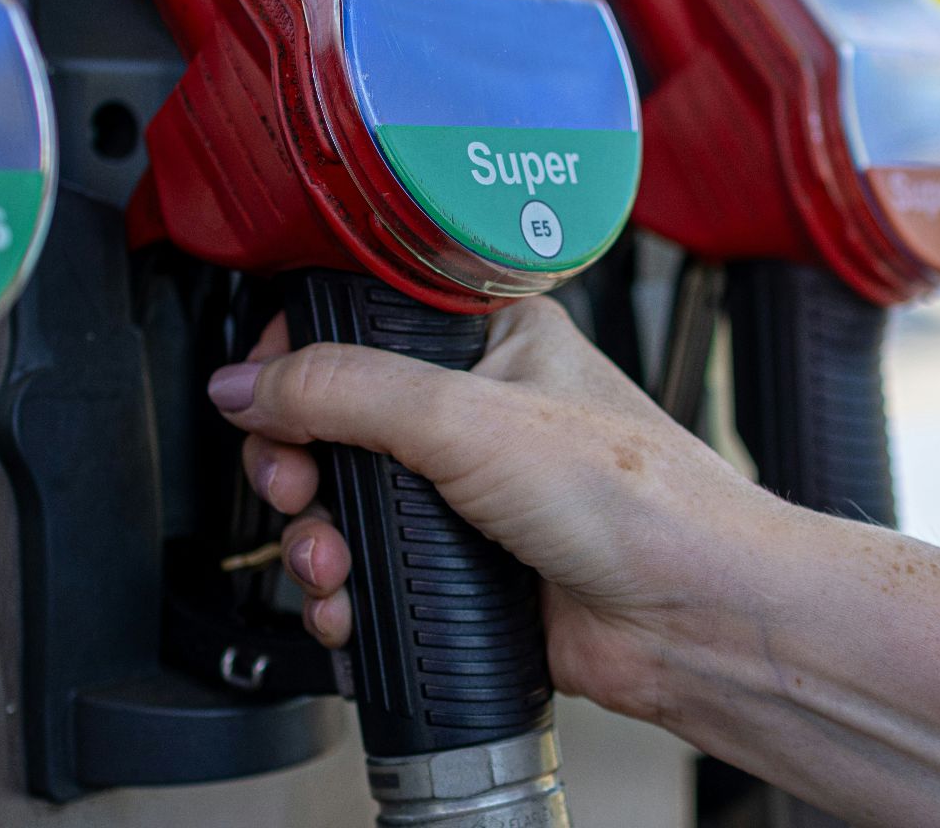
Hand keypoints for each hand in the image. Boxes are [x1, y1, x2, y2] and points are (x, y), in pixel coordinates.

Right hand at [208, 296, 767, 718]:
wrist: (692, 617)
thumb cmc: (636, 500)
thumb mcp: (467, 418)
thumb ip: (345, 391)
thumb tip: (247, 382)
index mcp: (491, 337)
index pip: (359, 321)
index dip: (298, 358)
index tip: (264, 399)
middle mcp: (477, 408)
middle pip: (335, 422)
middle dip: (298, 467)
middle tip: (299, 491)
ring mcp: (470, 492)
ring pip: (348, 505)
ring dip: (319, 542)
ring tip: (331, 566)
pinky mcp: (467, 567)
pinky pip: (376, 572)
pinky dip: (349, 596)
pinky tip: (351, 610)